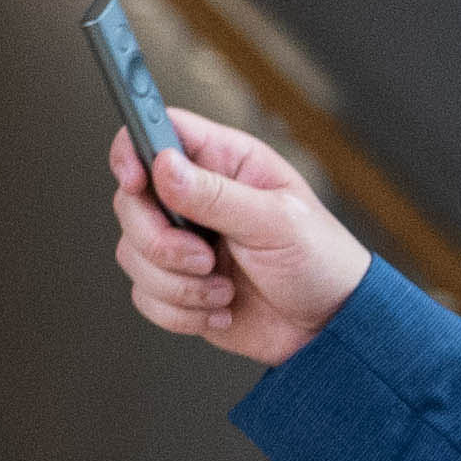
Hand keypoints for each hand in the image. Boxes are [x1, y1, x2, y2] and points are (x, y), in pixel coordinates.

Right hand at [106, 113, 368, 368]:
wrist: (329, 328)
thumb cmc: (321, 261)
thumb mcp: (277, 221)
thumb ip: (217, 195)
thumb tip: (164, 166)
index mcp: (225, 163)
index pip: (158, 131)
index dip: (133, 150)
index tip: (135, 180)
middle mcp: (196, 199)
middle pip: (131, 201)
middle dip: (159, 240)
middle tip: (203, 257)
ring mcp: (183, 243)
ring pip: (132, 253)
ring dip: (178, 284)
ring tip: (225, 289)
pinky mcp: (176, 285)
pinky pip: (144, 296)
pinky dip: (181, 312)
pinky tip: (220, 308)